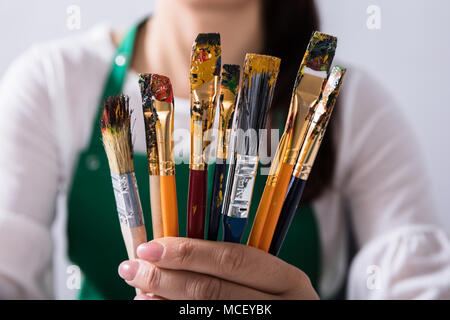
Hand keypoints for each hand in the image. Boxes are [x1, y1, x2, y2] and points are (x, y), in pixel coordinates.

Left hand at [118, 237, 318, 299]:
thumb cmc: (277, 301)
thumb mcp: (271, 281)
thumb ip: (234, 265)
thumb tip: (173, 250)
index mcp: (288, 280)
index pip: (232, 260)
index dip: (188, 252)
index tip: (151, 247)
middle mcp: (279, 307)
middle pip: (212, 291)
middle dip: (165, 277)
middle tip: (132, 268)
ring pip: (203, 313)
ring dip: (163, 301)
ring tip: (138, 289)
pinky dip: (172, 316)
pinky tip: (154, 307)